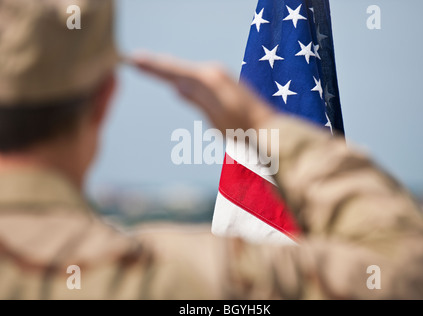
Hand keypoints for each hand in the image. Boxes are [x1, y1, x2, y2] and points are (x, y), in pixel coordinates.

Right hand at [128, 53, 275, 132]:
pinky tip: (173, 77)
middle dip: (156, 64)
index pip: (174, 71)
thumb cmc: (243, 129)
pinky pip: (194, 77)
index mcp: (210, 81)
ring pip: (185, 71)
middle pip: (177, 68)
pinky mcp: (222, 84)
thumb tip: (177, 87)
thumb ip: (198, 100)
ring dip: (166, 68)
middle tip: (134, 59)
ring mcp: (219, 77)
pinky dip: (180, 74)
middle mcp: (214, 73)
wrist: (268, 129)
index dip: (153, 67)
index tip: (133, 60)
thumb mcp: (219, 119)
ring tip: (146, 64)